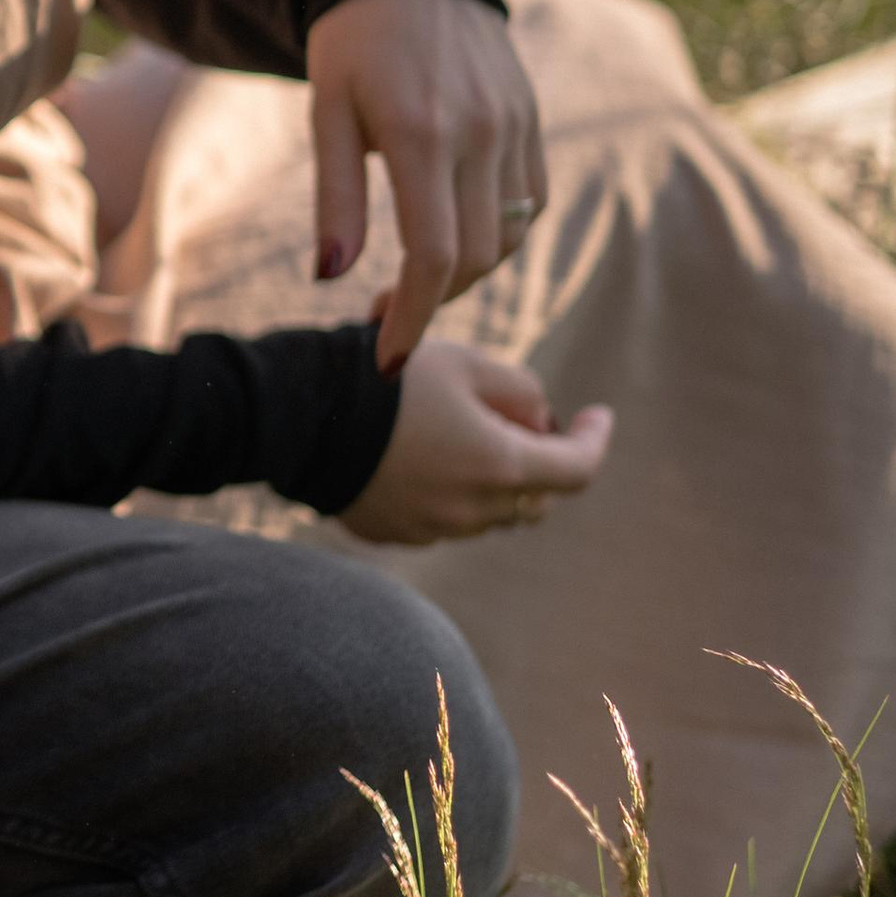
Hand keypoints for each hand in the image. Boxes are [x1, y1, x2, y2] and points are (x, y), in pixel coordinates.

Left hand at [306, 0, 546, 371]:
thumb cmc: (352, 44)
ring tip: (415, 278)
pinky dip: (499, 233)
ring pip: (509, 236)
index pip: (433, 255)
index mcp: (422, 134)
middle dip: (431, 302)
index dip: (411, 316)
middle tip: (383, 314)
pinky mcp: (532, 120)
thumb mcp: (326, 113)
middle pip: (477, 258)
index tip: (385, 358)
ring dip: (466, 273)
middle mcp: (482, 132)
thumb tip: (330, 278)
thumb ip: (334, 197)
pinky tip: (456, 233)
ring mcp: (516, 125)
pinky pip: (529, 202)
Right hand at [342, 339, 612, 546]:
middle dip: (540, 463)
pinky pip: (439, 519)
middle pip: (534, 499)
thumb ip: (520, 388)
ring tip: (460, 433)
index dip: (595, 440)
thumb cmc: (387, 381)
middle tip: (521, 421)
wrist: (298, 417)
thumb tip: (539, 417)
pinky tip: (416, 455)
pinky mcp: (394, 535)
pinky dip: (446, 492)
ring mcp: (431, 530)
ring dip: (490, 480)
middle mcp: (473, 511)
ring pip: (487, 512)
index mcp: (501, 467)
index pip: (578, 470)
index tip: (597, 415)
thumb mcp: (464, 362)